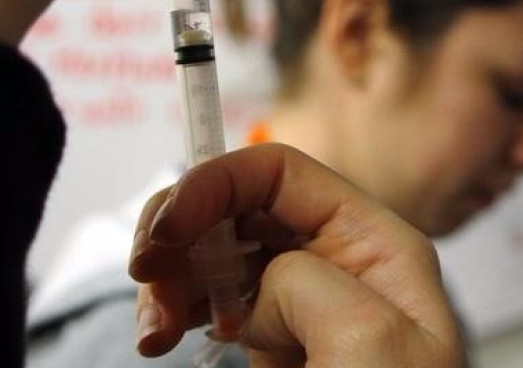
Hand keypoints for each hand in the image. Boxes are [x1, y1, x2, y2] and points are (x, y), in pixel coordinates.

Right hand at [129, 144, 463, 367]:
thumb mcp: (370, 347)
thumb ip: (311, 281)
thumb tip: (264, 281)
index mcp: (375, 247)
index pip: (280, 174)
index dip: (214, 183)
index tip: (167, 232)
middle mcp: (336, 262)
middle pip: (235, 204)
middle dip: (180, 227)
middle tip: (146, 272)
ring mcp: (299, 302)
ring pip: (212, 248)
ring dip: (167, 272)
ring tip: (154, 329)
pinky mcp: (271, 340)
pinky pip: (207, 297)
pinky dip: (171, 308)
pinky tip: (159, 338)